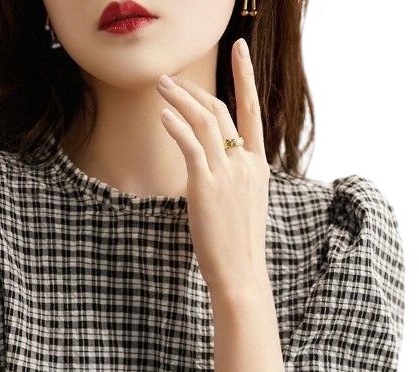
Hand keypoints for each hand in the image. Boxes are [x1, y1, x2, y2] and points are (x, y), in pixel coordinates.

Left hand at [157, 37, 270, 296]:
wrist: (241, 274)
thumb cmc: (238, 247)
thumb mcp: (242, 206)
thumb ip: (232, 182)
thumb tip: (211, 173)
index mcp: (258, 166)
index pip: (251, 111)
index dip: (246, 76)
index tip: (239, 50)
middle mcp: (245, 163)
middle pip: (219, 111)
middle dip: (193, 90)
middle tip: (171, 80)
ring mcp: (228, 173)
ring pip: (204, 121)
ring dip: (179, 99)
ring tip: (161, 86)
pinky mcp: (206, 186)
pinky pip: (190, 145)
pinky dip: (176, 126)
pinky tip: (163, 115)